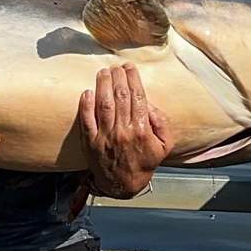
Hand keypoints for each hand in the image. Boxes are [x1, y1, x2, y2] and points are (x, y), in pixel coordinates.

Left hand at [79, 63, 172, 199]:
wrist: (123, 184)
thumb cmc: (144, 162)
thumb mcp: (164, 146)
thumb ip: (161, 123)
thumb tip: (149, 104)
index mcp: (141, 130)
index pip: (137, 98)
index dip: (133, 79)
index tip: (130, 67)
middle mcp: (123, 131)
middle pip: (120, 97)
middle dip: (118, 78)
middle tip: (116, 66)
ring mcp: (105, 136)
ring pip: (103, 105)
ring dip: (102, 85)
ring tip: (103, 72)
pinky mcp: (90, 142)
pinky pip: (87, 120)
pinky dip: (85, 105)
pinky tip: (87, 92)